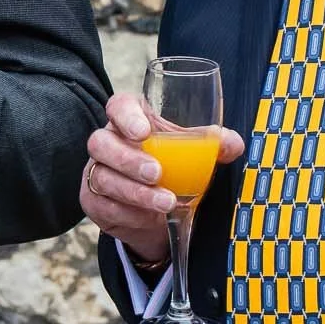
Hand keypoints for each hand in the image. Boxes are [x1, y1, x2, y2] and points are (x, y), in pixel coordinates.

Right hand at [79, 91, 243, 263]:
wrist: (158, 210)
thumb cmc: (174, 168)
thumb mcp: (195, 154)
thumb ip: (214, 146)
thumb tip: (231, 145)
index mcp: (131, 120)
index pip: (118, 106)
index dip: (126, 116)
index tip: (144, 131)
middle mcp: (108, 142)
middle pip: (101, 142)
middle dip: (128, 159)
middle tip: (157, 173)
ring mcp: (96, 171)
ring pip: (102, 178)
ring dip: (135, 193)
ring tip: (167, 202)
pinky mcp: (93, 200)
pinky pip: (104, 205)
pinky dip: (130, 213)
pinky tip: (150, 217)